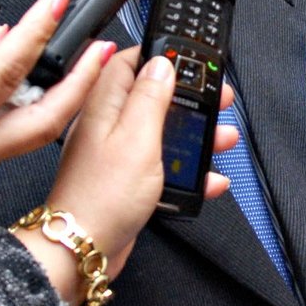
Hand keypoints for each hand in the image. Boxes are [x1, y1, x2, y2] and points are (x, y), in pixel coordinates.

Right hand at [0, 0, 110, 251]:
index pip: (6, 74)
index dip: (37, 35)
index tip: (56, 5)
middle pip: (46, 121)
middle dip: (83, 84)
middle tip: (104, 50)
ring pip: (31, 133)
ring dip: (56, 96)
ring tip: (68, 59)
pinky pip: (6, 139)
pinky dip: (18, 110)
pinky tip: (13, 85)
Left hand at [39, 59, 235, 287]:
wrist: (83, 250)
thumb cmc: (102, 197)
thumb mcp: (137, 137)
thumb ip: (150, 96)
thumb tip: (161, 63)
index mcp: (104, 104)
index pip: (128, 61)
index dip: (160, 55)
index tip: (191, 59)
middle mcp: (108, 125)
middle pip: (153, 95)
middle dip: (189, 97)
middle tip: (217, 99)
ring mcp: (117, 153)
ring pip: (163, 131)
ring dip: (196, 134)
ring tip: (223, 137)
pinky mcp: (128, 180)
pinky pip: (164, 166)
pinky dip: (190, 170)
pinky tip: (209, 178)